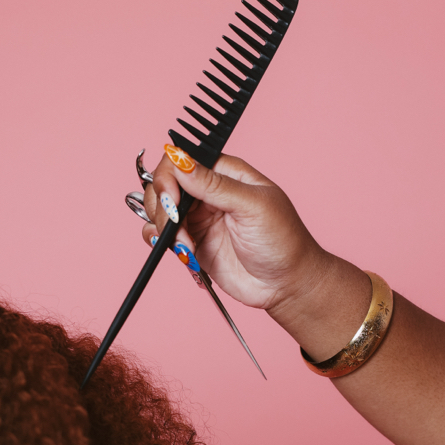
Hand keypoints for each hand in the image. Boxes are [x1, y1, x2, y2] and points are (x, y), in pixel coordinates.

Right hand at [146, 149, 370, 358]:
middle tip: (175, 226)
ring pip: (159, 209)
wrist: (286, 284)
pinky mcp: (192, 243)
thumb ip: (215, 185)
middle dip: (162, 204)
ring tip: (186, 247)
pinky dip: (158, 240)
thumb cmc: (283, 240)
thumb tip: (181, 161)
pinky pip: (161, 234)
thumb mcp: (253, 207)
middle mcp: (208, 193)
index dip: (170, 176)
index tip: (172, 200)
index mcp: (225, 174)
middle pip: (165, 184)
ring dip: (162, 227)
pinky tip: (179, 250)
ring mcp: (198, 218)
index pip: (182, 160)